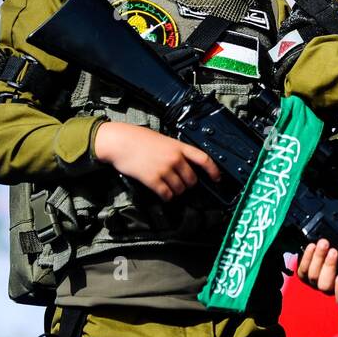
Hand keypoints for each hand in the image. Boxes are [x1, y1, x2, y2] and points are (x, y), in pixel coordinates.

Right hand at [93, 120, 221, 200]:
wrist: (120, 141)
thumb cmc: (139, 139)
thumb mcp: (162, 140)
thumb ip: (175, 151)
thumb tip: (185, 165)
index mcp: (179, 146)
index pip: (204, 159)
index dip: (214, 171)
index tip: (217, 179)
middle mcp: (175, 158)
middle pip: (192, 179)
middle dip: (188, 185)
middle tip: (182, 185)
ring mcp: (164, 169)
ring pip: (180, 189)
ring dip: (176, 192)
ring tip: (169, 188)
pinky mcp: (153, 179)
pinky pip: (166, 194)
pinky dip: (167, 197)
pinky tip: (163, 193)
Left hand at [297, 239, 337, 306]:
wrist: (327, 255)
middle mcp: (328, 290)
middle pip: (325, 285)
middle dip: (329, 266)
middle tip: (333, 252)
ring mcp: (314, 283)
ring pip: (313, 275)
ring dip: (318, 257)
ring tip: (323, 244)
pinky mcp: (304, 275)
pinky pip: (303, 269)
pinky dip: (307, 256)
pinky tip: (312, 246)